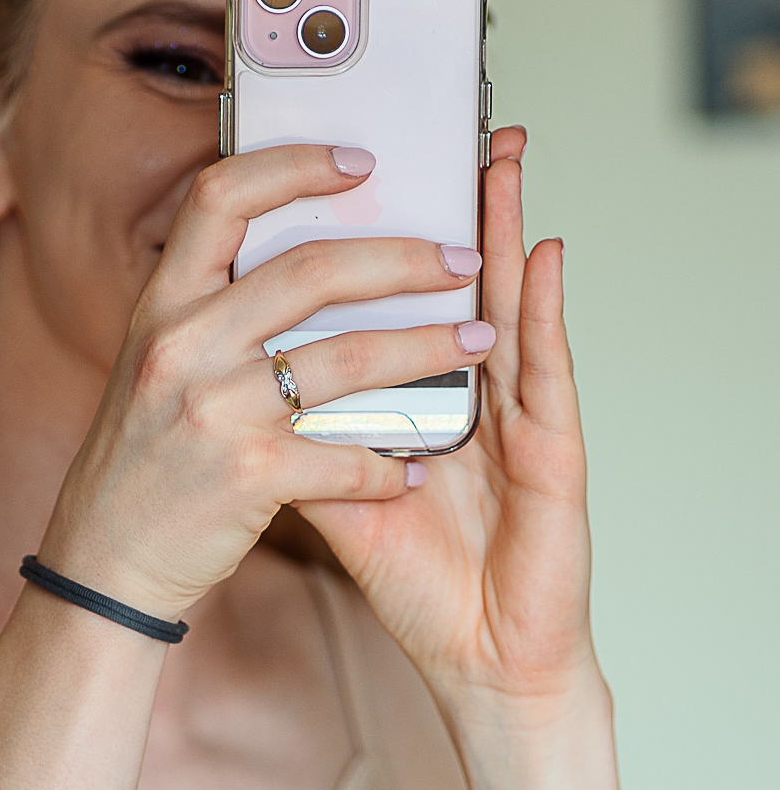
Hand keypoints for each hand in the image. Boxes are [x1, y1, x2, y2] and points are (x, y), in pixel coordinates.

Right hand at [42, 143, 497, 618]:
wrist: (102, 561)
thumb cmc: (143, 464)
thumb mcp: (155, 367)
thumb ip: (210, 314)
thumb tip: (299, 259)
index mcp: (161, 306)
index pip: (221, 198)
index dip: (293, 166)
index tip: (360, 162)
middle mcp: (181, 346)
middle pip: (309, 269)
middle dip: (402, 259)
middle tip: (460, 261)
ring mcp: (212, 410)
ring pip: (345, 358)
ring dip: (425, 347)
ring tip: (478, 341)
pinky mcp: (244, 476)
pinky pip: (342, 457)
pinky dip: (387, 465)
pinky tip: (414, 467)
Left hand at [300, 126, 598, 708]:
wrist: (482, 657)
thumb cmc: (420, 579)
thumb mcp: (341, 498)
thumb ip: (300, 438)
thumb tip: (236, 387)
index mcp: (424, 398)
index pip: (402, 303)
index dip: (387, 241)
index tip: (357, 176)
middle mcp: (474, 395)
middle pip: (460, 283)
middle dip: (453, 205)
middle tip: (447, 131)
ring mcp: (517, 418)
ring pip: (509, 303)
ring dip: (506, 227)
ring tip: (500, 155)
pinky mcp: (553, 452)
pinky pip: (548, 369)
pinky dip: (545, 308)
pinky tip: (544, 255)